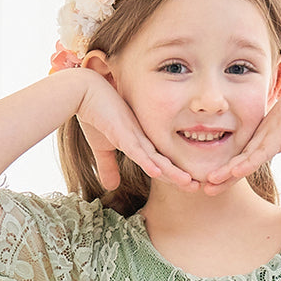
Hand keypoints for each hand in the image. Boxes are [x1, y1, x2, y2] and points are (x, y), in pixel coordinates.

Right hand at [75, 71, 198, 191]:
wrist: (84, 92)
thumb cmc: (94, 116)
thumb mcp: (102, 148)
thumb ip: (108, 166)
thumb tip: (111, 187)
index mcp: (139, 143)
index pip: (159, 163)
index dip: (172, 176)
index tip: (186, 187)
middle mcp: (142, 139)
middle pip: (164, 162)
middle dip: (180, 176)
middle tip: (196, 188)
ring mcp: (134, 136)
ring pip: (156, 159)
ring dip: (172, 172)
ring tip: (189, 183)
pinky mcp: (122, 133)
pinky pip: (136, 150)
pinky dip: (146, 162)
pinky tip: (156, 172)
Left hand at [202, 72, 280, 194]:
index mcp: (264, 139)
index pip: (244, 161)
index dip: (231, 175)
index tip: (218, 186)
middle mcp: (261, 137)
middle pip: (237, 161)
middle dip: (222, 176)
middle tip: (206, 189)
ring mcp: (267, 135)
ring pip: (243, 158)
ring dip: (226, 172)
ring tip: (210, 184)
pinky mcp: (276, 134)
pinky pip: (259, 152)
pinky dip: (246, 163)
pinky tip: (233, 173)